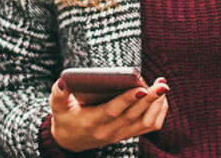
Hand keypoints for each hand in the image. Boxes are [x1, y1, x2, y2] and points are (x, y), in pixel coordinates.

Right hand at [48, 76, 169, 151]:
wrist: (70, 140)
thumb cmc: (65, 117)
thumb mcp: (57, 105)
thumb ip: (59, 93)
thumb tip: (64, 80)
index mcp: (91, 122)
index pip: (112, 111)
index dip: (127, 100)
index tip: (141, 87)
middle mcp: (107, 131)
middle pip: (133, 116)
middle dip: (150, 99)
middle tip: (162, 84)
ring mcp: (119, 135)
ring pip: (145, 123)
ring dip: (157, 105)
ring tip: (162, 86)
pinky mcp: (127, 135)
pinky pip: (149, 127)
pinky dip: (158, 112)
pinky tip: (160, 98)